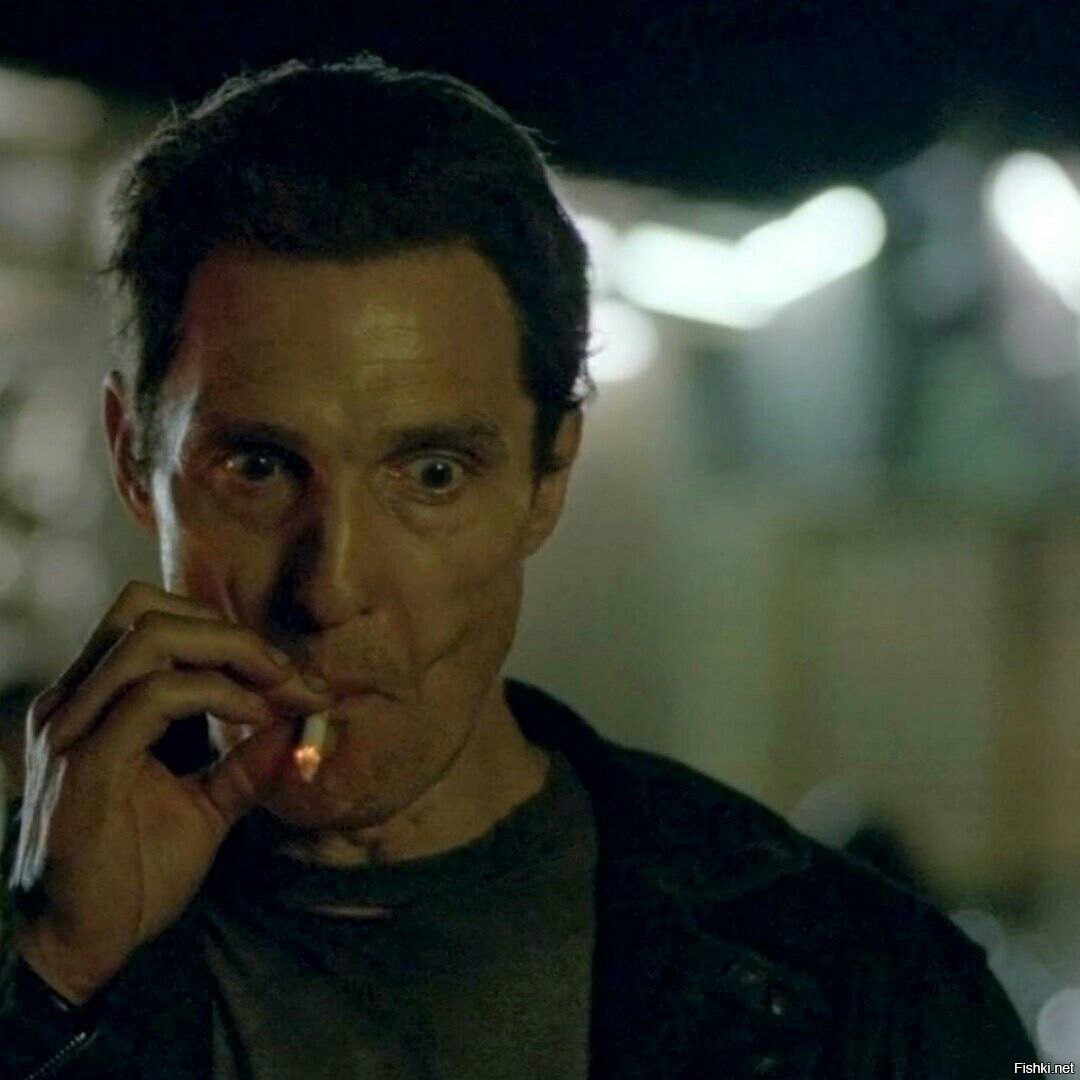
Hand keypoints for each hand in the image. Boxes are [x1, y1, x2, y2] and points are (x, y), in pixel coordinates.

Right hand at [9, 581, 330, 1003]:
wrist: (76, 950)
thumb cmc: (131, 876)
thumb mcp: (204, 807)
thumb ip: (244, 762)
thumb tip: (298, 725)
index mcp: (92, 704)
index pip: (155, 622)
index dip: (229, 635)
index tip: (295, 677)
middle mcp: (73, 703)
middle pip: (147, 608)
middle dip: (233, 632)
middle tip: (293, 674)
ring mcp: (72, 728)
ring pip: (150, 635)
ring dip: (233, 651)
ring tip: (282, 687)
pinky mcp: (86, 764)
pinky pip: (156, 696)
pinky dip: (219, 693)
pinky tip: (258, 718)